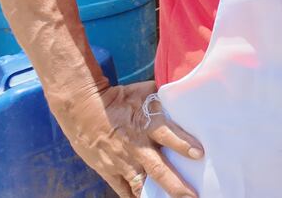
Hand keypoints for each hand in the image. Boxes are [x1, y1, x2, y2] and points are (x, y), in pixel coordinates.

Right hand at [53, 81, 202, 197]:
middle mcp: (136, 146)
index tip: (199, 154)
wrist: (82, 108)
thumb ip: (166, 100)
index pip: (168, 135)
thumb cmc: (119, 99)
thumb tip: (187, 93)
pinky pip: (123, 190)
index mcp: (147, 125)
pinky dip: (135, 197)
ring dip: (157, 196)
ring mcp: (122, 162)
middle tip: (193, 196)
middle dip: (176, 185)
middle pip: (159, 169)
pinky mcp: (109, 171)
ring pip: (141, 185)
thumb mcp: (145, 93)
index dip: (183, 144)